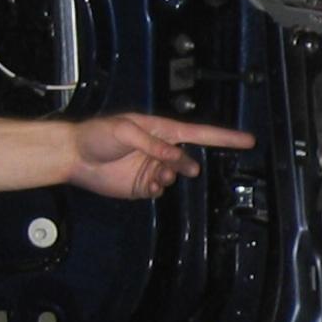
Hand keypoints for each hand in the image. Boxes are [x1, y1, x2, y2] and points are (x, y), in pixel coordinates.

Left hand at [65, 113, 253, 199]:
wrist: (74, 156)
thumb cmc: (97, 135)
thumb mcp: (125, 131)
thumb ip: (153, 144)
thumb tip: (176, 157)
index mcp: (161, 130)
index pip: (200, 134)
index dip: (225, 137)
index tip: (248, 140)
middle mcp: (160, 149)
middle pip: (188, 159)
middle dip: (186, 165)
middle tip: (177, 169)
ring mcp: (152, 168)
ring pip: (175, 177)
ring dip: (169, 178)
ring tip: (153, 175)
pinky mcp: (142, 186)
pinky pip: (161, 190)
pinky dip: (158, 189)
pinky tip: (146, 185)